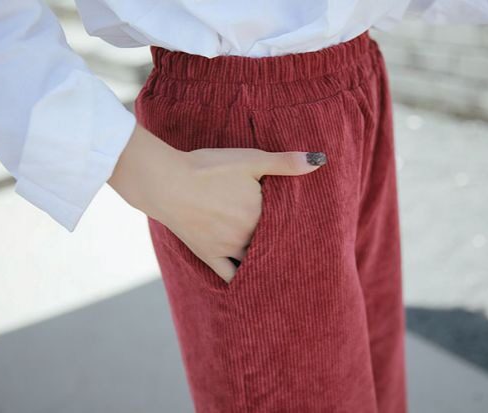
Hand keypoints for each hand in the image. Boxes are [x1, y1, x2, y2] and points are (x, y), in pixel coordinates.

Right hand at [108, 122, 326, 282]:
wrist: (167, 182)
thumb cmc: (209, 168)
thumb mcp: (251, 159)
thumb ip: (286, 163)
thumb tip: (320, 161)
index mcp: (263, 215)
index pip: (289, 226)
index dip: (298, 226)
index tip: (309, 229)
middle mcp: (250, 236)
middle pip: (274, 245)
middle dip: (285, 247)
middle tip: (302, 253)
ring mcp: (229, 249)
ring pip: (257, 262)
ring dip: (268, 263)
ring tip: (282, 267)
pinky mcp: (209, 255)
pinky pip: (231, 275)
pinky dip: (244, 281)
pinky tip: (253, 286)